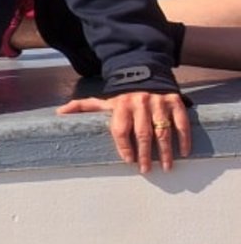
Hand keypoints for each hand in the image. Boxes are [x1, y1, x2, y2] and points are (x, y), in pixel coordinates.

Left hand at [56, 90, 191, 172]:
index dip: (124, 146)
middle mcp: (139, 104)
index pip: (120, 129)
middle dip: (144, 154)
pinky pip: (181, 123)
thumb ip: (83, 107)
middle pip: (142, 133)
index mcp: (120, 105)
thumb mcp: (104, 101)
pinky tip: (183, 153)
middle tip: (145, 170)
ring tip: (164, 167)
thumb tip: (59, 113)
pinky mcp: (175, 103)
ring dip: (164, 151)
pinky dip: (184, 139)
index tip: (127, 160)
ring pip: (163, 131)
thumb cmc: (123, 97)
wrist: (146, 73)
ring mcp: (159, 103)